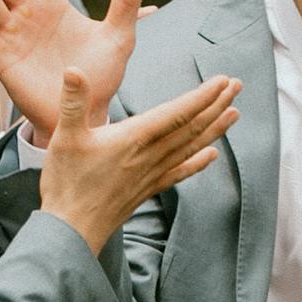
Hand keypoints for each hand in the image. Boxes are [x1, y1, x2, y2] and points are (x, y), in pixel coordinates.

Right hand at [34, 69, 238, 251]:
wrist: (72, 231)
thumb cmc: (67, 184)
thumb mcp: (64, 138)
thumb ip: (72, 103)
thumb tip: (74, 70)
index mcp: (133, 139)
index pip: (176, 113)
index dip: (201, 96)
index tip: (223, 81)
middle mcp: (149, 156)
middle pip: (190, 128)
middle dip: (216, 105)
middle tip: (237, 86)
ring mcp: (151, 174)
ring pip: (190, 148)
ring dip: (214, 129)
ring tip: (235, 113)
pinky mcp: (147, 190)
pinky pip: (179, 173)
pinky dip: (198, 162)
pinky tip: (212, 156)